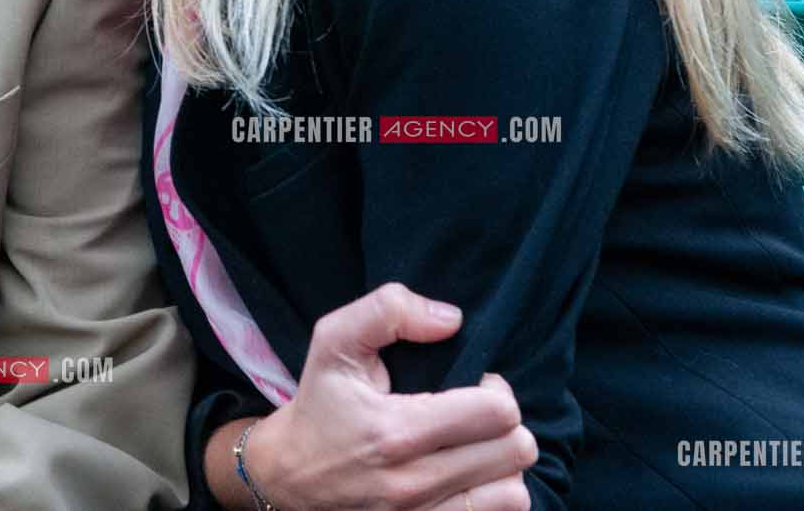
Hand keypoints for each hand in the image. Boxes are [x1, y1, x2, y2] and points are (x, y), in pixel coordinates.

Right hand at [210, 283, 536, 510]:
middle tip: (477, 415)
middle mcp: (412, 483)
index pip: (497, 413)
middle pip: (516, 451)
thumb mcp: (334, 342)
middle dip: (505, 424)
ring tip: (475, 447)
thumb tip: (451, 319)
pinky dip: (494, 495)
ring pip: (515, 493)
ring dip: (503, 465)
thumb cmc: (319, 404)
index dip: (496, 389)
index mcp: (395, 431)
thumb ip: (388, 311)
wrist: (287, 476)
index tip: (473, 385)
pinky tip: (470, 476)